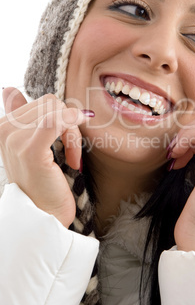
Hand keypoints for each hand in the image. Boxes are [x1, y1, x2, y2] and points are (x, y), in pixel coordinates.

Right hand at [0, 87, 92, 227]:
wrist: (43, 215)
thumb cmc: (43, 180)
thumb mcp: (32, 144)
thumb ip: (22, 116)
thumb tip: (8, 89)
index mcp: (3, 126)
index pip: (42, 101)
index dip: (61, 118)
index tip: (65, 140)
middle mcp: (3, 129)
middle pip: (51, 103)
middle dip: (68, 123)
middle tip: (70, 150)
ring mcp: (14, 139)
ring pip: (57, 111)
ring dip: (72, 133)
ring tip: (70, 157)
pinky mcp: (29, 150)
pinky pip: (55, 121)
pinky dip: (71, 124)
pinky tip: (76, 139)